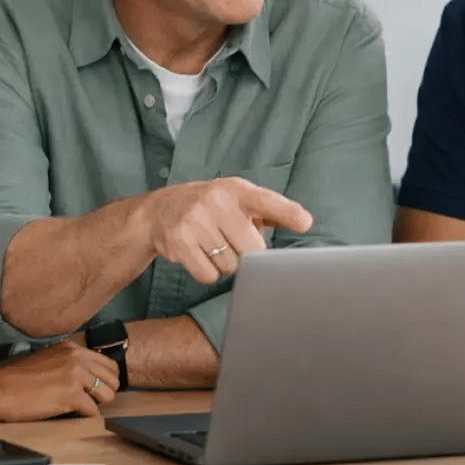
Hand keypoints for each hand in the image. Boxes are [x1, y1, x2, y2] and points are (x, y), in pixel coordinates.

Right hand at [0, 340, 119, 420]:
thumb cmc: (15, 378)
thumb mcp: (46, 359)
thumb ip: (67, 362)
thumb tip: (84, 375)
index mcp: (72, 348)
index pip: (108, 363)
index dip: (105, 379)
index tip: (96, 389)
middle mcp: (77, 359)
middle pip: (113, 378)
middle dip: (104, 392)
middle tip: (90, 401)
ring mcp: (75, 376)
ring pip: (107, 395)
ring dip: (97, 404)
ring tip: (81, 408)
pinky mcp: (71, 396)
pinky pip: (92, 411)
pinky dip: (84, 417)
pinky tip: (70, 415)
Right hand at [142, 177, 311, 284]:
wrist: (159, 211)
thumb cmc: (212, 208)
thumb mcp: (239, 200)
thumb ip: (271, 212)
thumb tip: (304, 221)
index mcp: (236, 190)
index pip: (266, 201)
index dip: (287, 212)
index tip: (304, 223)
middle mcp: (215, 201)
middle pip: (252, 249)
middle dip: (247, 253)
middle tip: (233, 242)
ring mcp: (195, 220)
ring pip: (230, 265)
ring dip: (226, 263)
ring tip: (213, 245)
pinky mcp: (179, 241)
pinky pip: (209, 275)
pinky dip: (208, 272)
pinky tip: (199, 254)